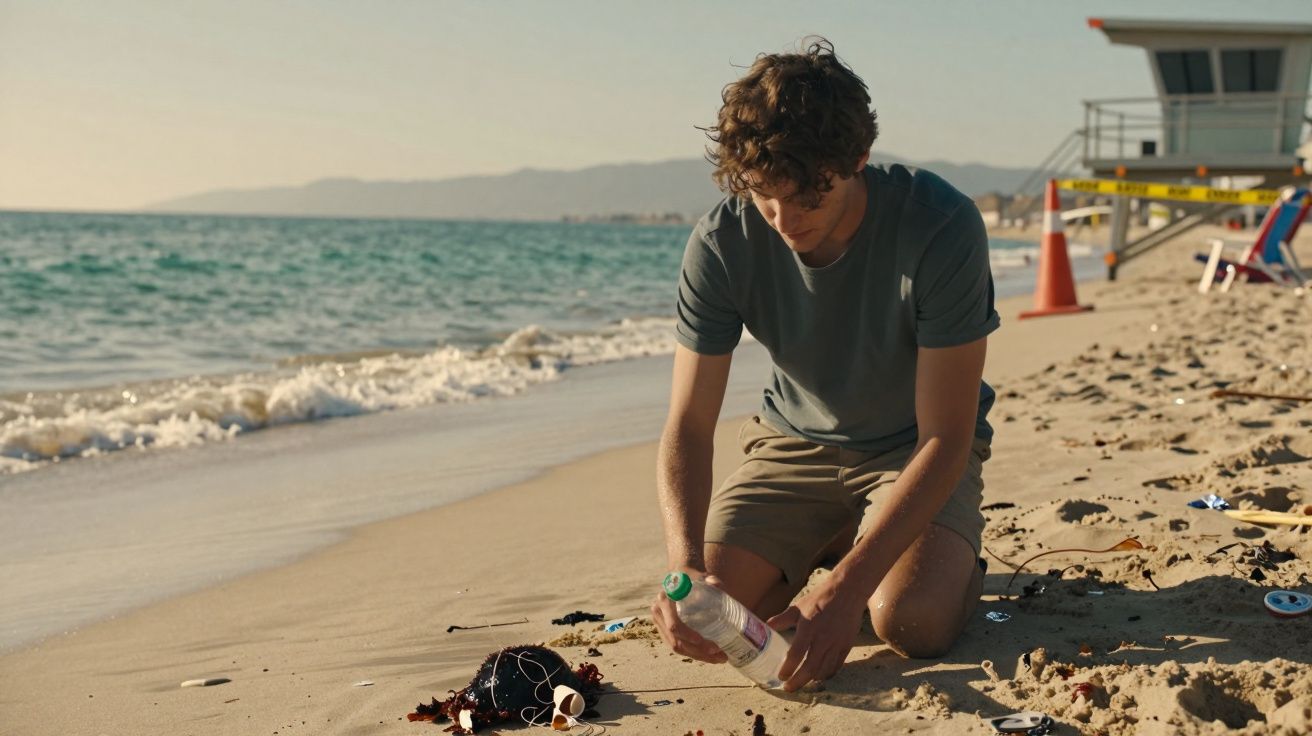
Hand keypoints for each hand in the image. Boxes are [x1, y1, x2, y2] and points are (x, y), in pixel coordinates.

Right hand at [650, 569, 727, 664]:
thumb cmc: (692, 577)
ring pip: (677, 648)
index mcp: (665, 600)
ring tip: (720, 658)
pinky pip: (680, 647)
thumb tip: (715, 584)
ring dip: (698, 656)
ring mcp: (661, 625)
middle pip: (676, 642)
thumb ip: (710, 579)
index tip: (702, 640)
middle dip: (698, 652)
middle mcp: (659, 614)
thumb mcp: (700, 576)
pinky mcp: (666, 632)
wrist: (680, 578)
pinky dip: (695, 654)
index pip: (674, 625)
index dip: (687, 635)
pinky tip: (711, 656)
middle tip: (720, 653)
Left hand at [766, 576, 867, 691]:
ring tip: (802, 681)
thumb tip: (765, 626)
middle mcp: (823, 638)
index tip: (780, 676)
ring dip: (811, 679)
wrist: (848, 592)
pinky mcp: (847, 645)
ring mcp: (837, 643)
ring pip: (824, 670)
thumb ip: (782, 619)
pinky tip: (819, 675)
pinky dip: (827, 674)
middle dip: (798, 681)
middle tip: (788, 688)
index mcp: (808, 628)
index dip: (787, 668)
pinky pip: (836, 665)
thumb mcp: (798, 607)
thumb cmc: (820, 598)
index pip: (796, 654)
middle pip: (810, 668)